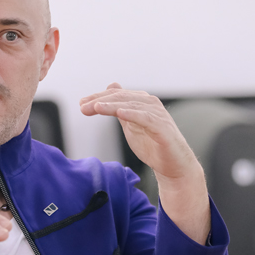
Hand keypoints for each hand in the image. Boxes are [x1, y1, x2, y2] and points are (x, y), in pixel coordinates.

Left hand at [80, 83, 210, 243]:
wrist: (173, 165)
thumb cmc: (152, 145)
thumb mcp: (131, 124)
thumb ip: (119, 108)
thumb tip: (110, 88)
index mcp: (141, 102)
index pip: (116, 95)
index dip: (98, 97)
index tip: (81, 104)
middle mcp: (150, 104)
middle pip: (121, 98)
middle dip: (100, 101)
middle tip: (83, 107)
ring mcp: (157, 115)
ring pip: (131, 105)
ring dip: (111, 106)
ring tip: (96, 107)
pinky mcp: (162, 128)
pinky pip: (145, 118)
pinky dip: (132, 114)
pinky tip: (119, 113)